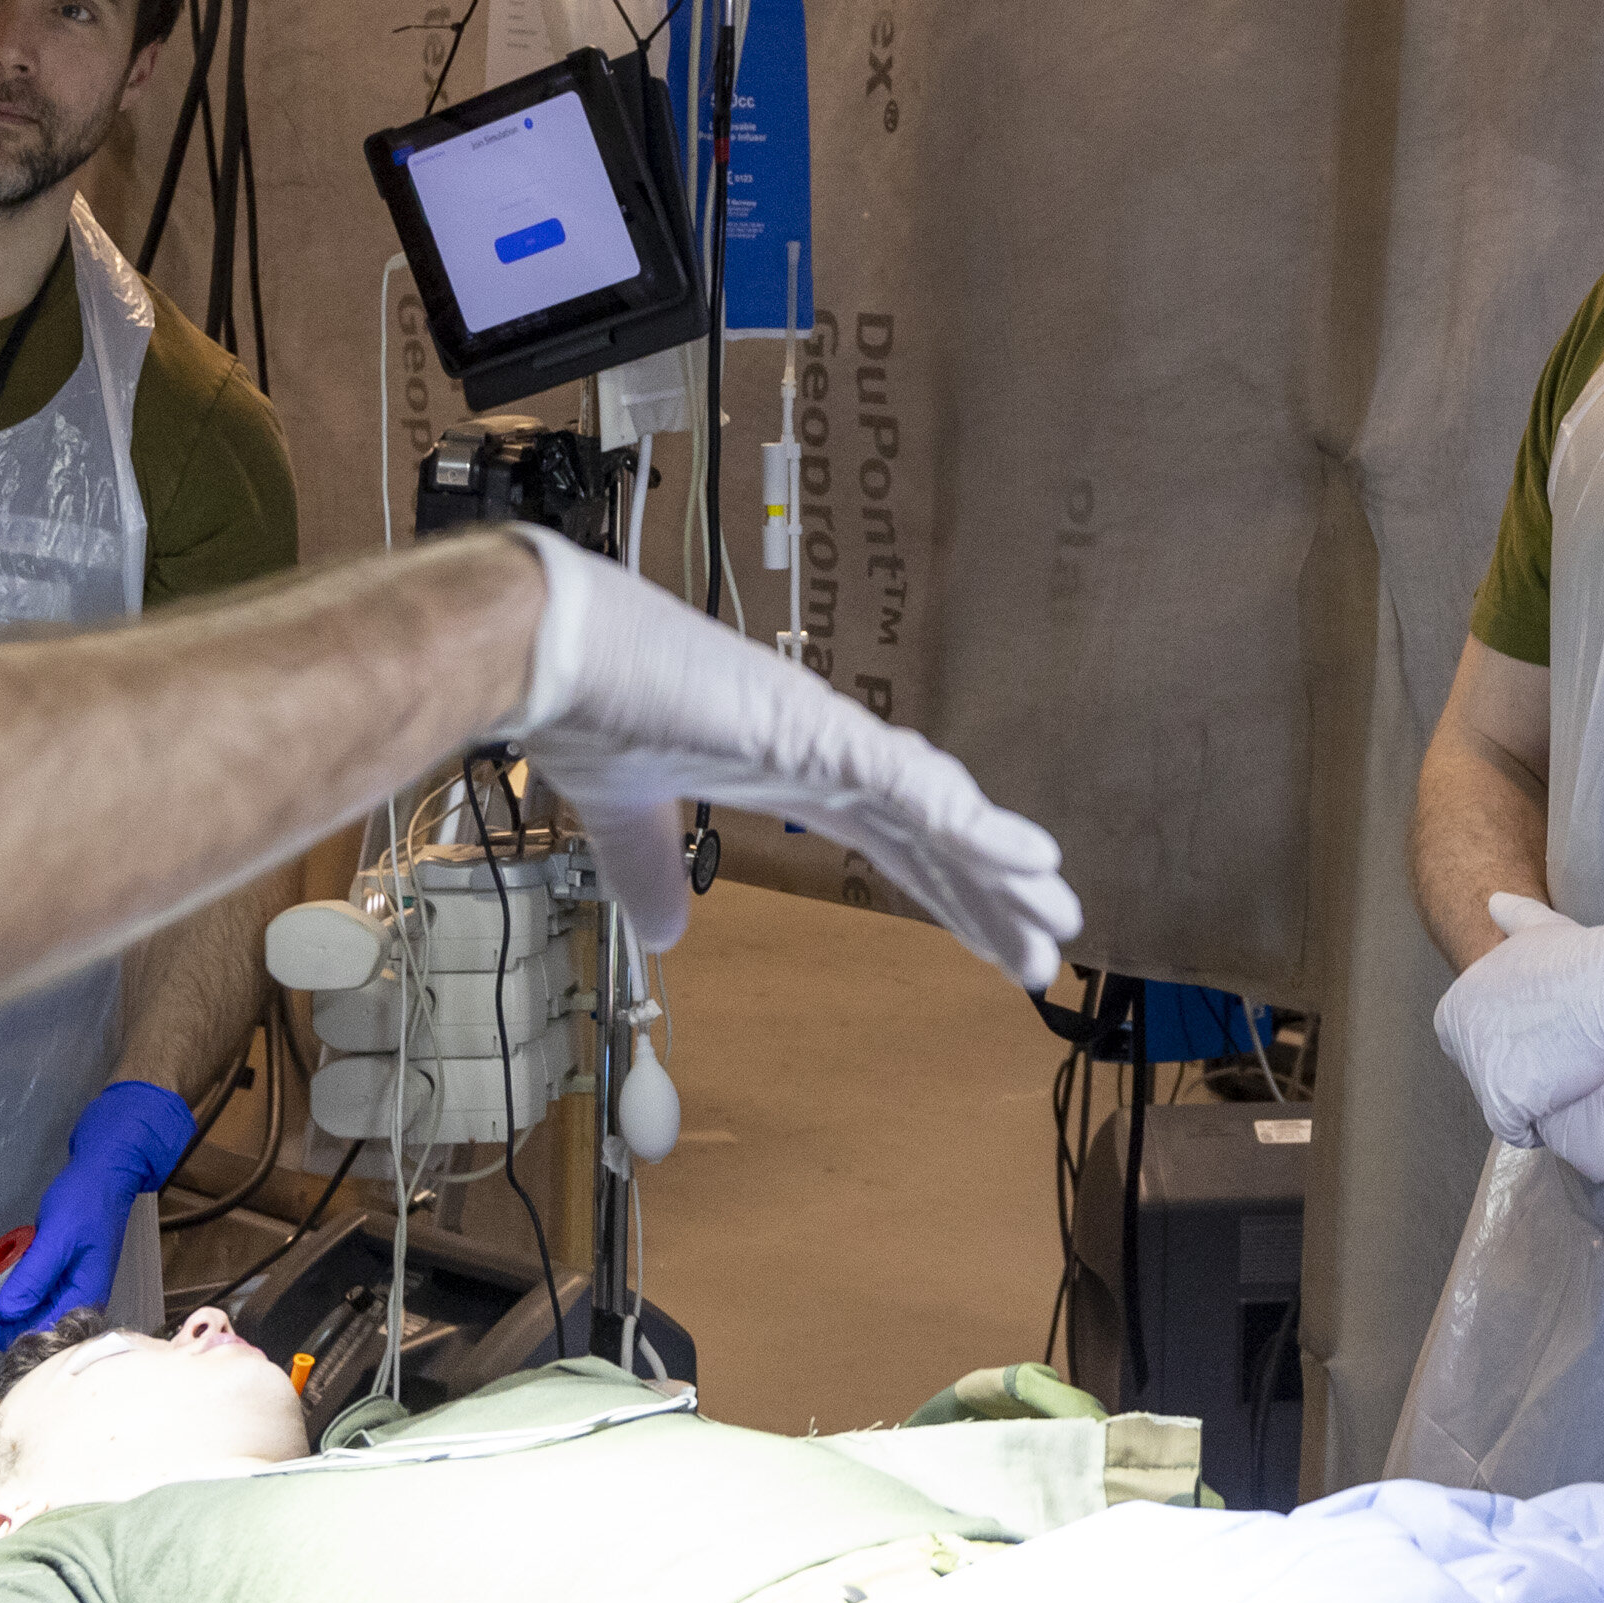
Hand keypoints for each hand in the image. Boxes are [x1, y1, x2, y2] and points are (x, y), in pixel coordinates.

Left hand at [0, 1080, 199, 1345]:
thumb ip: (35, 1274)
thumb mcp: (59, 1234)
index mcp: (82, 1297)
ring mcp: (65, 1287)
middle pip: (26, 1326)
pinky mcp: (57, 1275)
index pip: (34, 1331)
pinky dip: (4, 1282)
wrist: (105, 1174)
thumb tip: (6, 1311)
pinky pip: (26, 1289)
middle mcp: (74, 1299)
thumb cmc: (87, 1200)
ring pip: (22, 1308)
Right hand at [502, 532, 1077, 989]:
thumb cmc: (584, 709)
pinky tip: (1020, 854)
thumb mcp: (624, 817)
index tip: (992, 942)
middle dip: (991, 896)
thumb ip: (652, 869)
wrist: (546, 651)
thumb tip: (668, 932)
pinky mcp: (811, 726)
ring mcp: (823, 733)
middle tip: (1046, 951)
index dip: (947, 894)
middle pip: (932, 836)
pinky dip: (968, 818)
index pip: (892, 843)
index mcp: (788, 767)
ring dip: (1001, 864)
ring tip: (1057, 910)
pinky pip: (908, 779)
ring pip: (939, 807)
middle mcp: (823, 748)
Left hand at [1434, 894, 1603, 1141]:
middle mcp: (1458, 1040)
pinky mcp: (1503, 1103)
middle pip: (1488, 1073)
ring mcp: (1477, 1074)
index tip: (1543, 1040)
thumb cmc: (1582, 961)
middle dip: (1522, 1073)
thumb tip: (1493, 900)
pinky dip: (1543, 1123)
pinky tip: (1568, 1100)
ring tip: (1569, 1079)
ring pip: (1505, 1102)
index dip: (1512, 1045)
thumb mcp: (1538, 931)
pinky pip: (1519, 1128)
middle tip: (1561, 1060)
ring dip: (1534, 1098)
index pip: (1474, 1041)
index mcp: (1456, 1007)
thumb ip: (1511, 918)